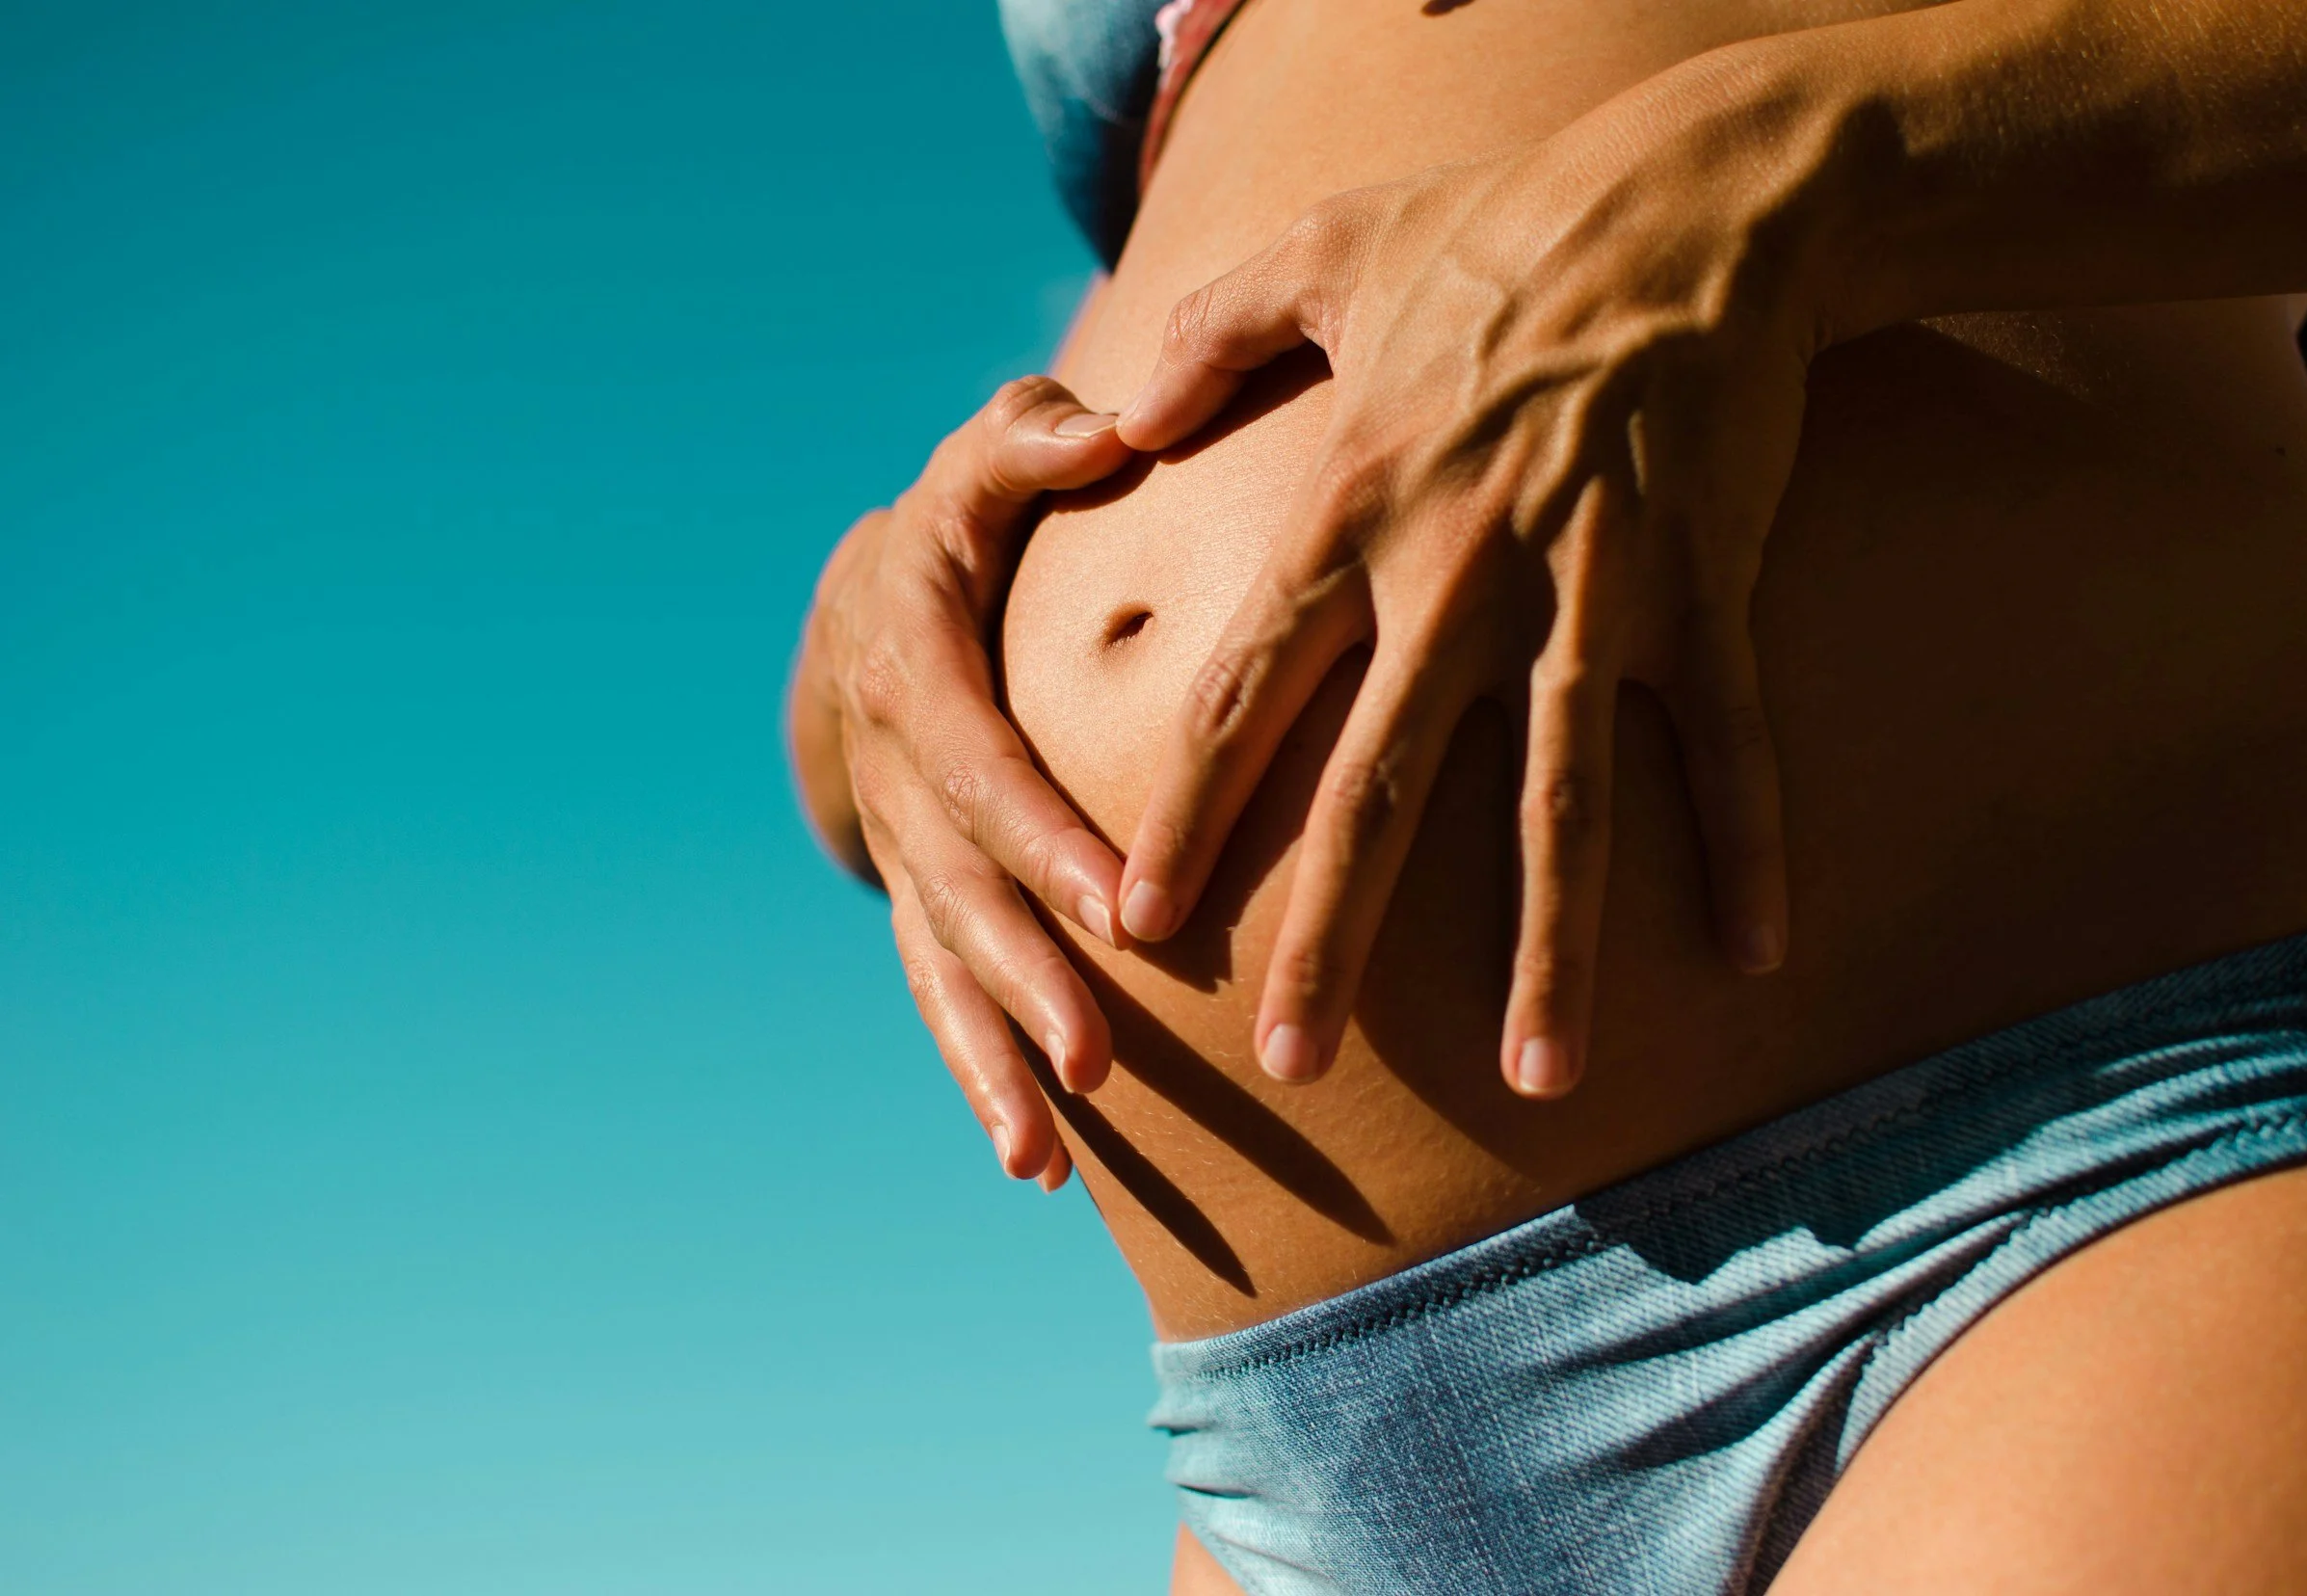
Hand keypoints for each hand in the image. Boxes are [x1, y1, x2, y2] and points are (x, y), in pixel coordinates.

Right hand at [790, 376, 1133, 1187]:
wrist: (867, 615)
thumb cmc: (963, 531)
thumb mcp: (979, 468)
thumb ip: (1031, 444)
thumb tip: (1108, 427)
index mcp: (914, 671)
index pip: (981, 766)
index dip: (1043, 839)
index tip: (1123, 906)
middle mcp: (898, 778)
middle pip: (963, 891)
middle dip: (1027, 978)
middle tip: (1100, 1055)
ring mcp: (904, 853)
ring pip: (942, 967)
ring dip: (991, 1058)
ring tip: (1046, 1148)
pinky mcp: (921, 902)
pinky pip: (941, 996)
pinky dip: (979, 1078)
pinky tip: (1037, 1164)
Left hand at [1110, 52, 1847, 1099]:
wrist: (1691, 197)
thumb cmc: (1499, 227)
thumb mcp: (1321, 251)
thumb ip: (1206, 335)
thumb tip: (1113, 411)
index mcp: (1353, 514)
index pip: (1247, 696)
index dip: (1187, 817)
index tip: (1137, 924)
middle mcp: (1458, 577)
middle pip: (1380, 790)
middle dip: (1333, 936)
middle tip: (1288, 1063)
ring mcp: (1589, 592)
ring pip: (1560, 802)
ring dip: (1551, 948)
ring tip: (1544, 1076)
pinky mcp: (1706, 588)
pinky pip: (1728, 742)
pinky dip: (1745, 847)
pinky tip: (1754, 956)